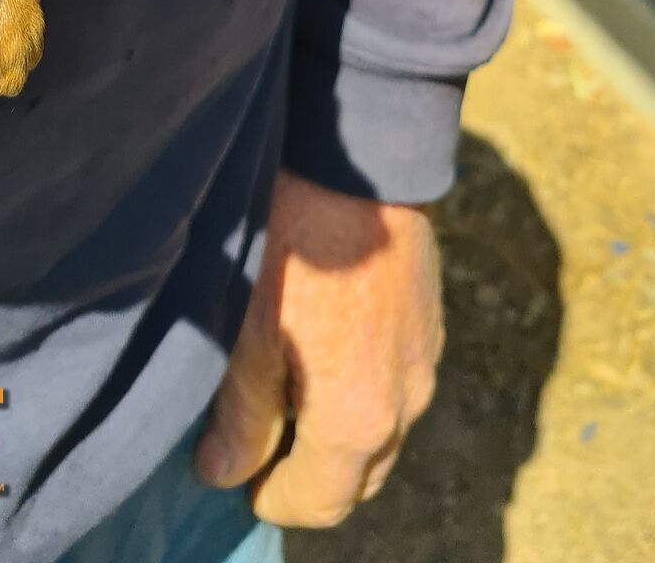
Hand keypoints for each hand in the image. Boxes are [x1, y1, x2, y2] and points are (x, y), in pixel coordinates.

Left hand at [196, 172, 442, 526]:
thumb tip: (224, 472)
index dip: (273, 499)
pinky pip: (400, 381)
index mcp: (359, 418)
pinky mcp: (430, 315)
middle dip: (311, 475)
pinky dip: (364, 389)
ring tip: (287, 394)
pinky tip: (325, 347)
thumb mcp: (245, 329)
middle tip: (258, 445)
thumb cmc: (291, 240)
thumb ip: (240, 413)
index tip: (236, 478)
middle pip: (360, 475)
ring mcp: (426, 356)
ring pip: (384, 428)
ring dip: (341, 431)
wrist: (358, 152)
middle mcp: (407, 400)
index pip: (321, 502)